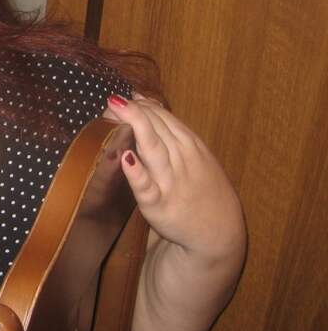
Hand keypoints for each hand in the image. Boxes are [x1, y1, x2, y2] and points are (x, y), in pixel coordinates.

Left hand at [103, 93, 244, 261]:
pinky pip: (146, 187)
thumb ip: (166, 126)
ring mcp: (169, 182)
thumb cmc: (200, 187)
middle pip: (156, 127)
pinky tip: (126, 158)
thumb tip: (139, 97)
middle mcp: (180, 159)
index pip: (163, 116)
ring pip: (153, 149)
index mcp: (188, 143)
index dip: (140, 105)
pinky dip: (137, 173)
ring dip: (136, 127)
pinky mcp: (158, 205)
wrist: (218, 232)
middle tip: (111, 102)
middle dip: (133, 111)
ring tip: (118, 110)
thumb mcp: (192, 152)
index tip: (120, 100)